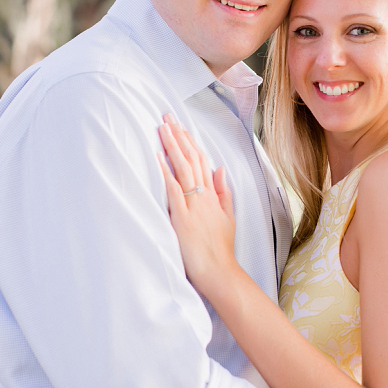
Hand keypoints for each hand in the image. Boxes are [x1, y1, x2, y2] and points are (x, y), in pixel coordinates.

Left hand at [158, 115, 238, 294]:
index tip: (181, 126)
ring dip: (172, 146)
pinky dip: (166, 172)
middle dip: (179, 136)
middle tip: (168, 117)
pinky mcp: (182, 218)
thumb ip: (223, 191)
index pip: (202, 161)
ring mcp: (193, 206)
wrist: (219, 271)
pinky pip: (174, 190)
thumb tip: (220, 169)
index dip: (191, 142)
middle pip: (191, 159)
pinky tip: (159, 157)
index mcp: (213, 196)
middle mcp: (204, 197)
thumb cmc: (220, 248)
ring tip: (162, 127)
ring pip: (183, 169)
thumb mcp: (228, 216)